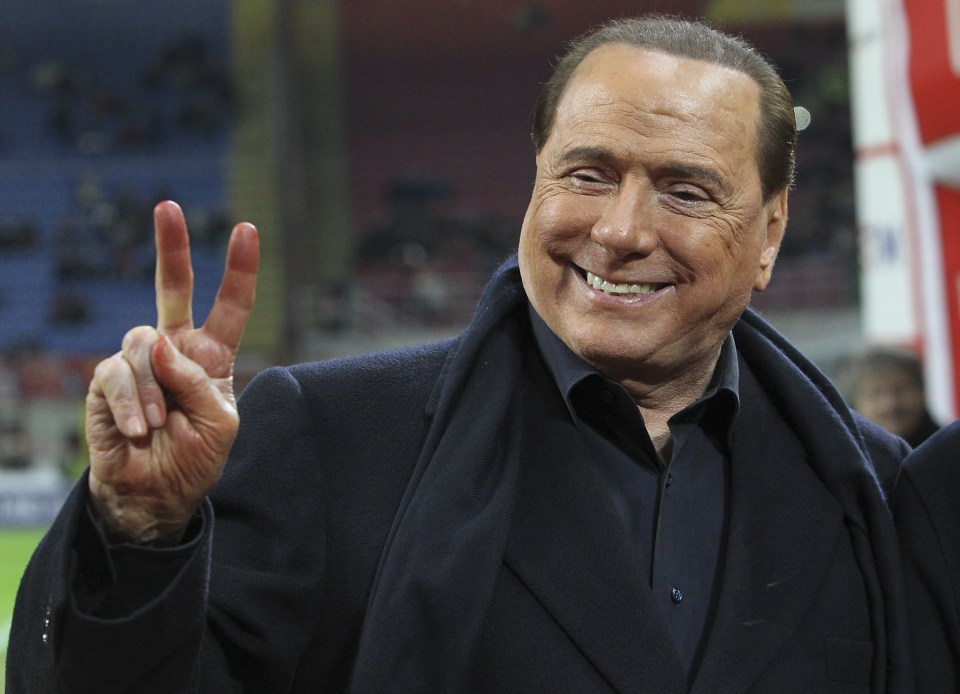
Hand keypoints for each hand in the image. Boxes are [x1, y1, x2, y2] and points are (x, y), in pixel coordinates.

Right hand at [85, 201, 258, 544]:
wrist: (156, 494)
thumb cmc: (194, 457)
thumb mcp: (219, 423)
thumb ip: (197, 381)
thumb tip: (158, 343)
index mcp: (211, 356)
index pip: (230, 307)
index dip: (238, 271)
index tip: (246, 229)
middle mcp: (174, 350)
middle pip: (172, 289)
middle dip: (172, 247)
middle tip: (168, 206)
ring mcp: (139, 363)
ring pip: (143, 345)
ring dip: (154, 391)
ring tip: (159, 426)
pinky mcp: (106, 381)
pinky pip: (116, 374)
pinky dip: (131, 404)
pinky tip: (140, 429)